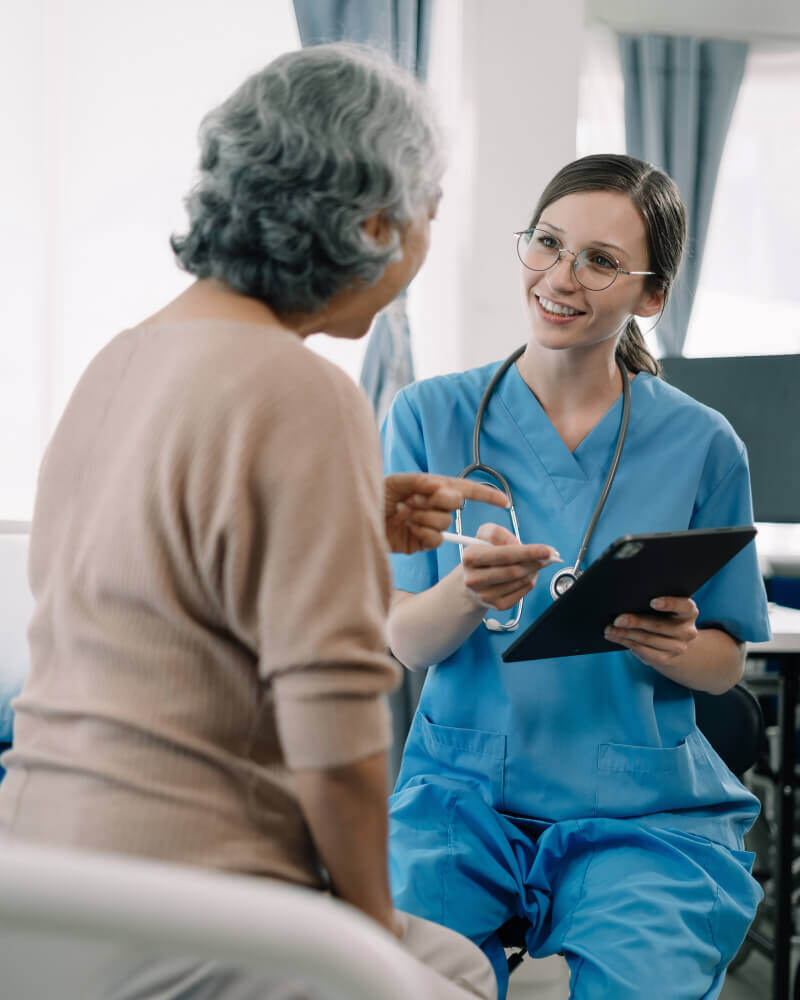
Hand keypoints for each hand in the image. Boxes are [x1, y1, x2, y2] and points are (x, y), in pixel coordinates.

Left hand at [384, 473, 507, 553]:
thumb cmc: (372, 497)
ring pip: (444, 522)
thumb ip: (420, 481)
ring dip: (425, 517)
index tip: (504, 502)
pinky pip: (435, 539)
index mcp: (430, 488)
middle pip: (454, 504)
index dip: (485, 494)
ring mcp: (427, 525)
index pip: (463, 489)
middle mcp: (431, 506)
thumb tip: (442, 487)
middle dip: (439, 500)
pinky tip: (407, 529)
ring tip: (404, 515)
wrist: (354, 522)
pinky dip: (423, 533)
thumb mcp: (395, 482)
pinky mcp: (420, 543)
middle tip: (415, 500)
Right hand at [460, 523, 560, 611]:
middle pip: (514, 571)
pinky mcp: (497, 605)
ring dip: (533, 570)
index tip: (547, 550)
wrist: (472, 579)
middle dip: (535, 562)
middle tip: (548, 556)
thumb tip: (519, 546)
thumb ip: (499, 533)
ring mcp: (485, 595)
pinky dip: (530, 581)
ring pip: (521, 581)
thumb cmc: (483, 555)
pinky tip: (526, 574)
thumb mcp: (485, 535)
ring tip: (533, 563)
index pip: (504, 555)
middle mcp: (474, 579)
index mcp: (470, 557)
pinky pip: (523, 591)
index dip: (528, 552)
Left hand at [604, 596, 698, 668]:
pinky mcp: (665, 658)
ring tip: (610, 629)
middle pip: (659, 626)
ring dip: (625, 634)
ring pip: (647, 639)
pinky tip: (614, 636)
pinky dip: (625, 642)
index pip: (684, 606)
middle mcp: (687, 631)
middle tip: (618, 619)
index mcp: (689, 612)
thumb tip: (628, 596)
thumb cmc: (665, 615)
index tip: (653, 602)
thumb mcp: (667, 606)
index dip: (670, 604)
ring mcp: (677, 647)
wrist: (675, 641)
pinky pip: (642, 650)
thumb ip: (655, 599)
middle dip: (636, 622)